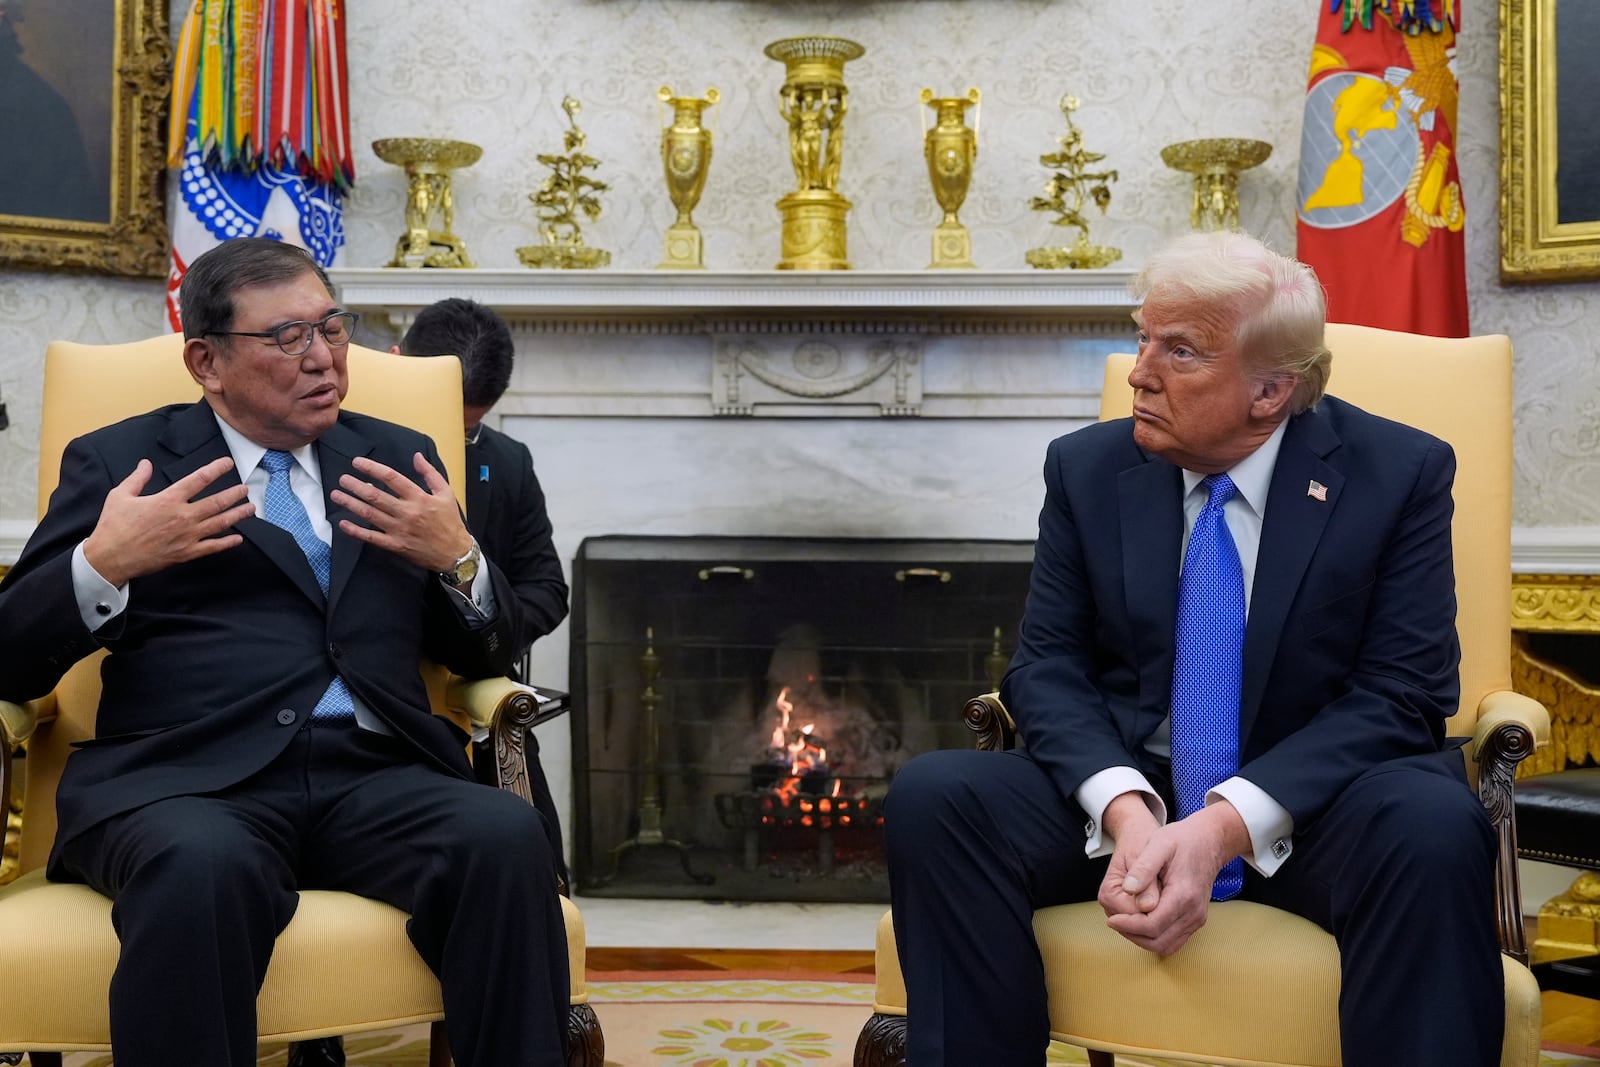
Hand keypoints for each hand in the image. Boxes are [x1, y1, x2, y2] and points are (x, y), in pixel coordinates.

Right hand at [82, 457, 252, 586]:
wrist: (109, 558)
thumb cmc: (113, 526)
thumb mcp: (120, 495)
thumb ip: (137, 478)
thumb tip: (145, 463)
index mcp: (167, 500)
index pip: (198, 479)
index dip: (216, 469)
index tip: (228, 463)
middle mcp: (182, 517)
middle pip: (216, 502)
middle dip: (234, 494)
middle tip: (246, 489)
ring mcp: (186, 536)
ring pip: (220, 523)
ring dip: (237, 515)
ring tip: (250, 508)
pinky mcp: (185, 553)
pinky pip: (212, 547)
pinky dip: (227, 543)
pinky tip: (238, 538)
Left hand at [331, 452, 470, 571]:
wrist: (455, 553)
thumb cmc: (450, 522)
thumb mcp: (446, 493)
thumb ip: (430, 474)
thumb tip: (416, 457)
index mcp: (419, 497)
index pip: (392, 478)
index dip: (372, 468)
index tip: (358, 463)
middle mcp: (407, 512)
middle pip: (376, 496)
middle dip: (355, 486)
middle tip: (342, 479)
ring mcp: (400, 530)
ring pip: (370, 514)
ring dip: (351, 503)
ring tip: (336, 495)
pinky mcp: (396, 545)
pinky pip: (372, 537)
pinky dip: (356, 531)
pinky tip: (343, 523)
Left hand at [1104, 803, 1247, 956]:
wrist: (1209, 841)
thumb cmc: (1183, 840)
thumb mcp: (1159, 844)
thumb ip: (1143, 868)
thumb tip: (1127, 889)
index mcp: (1184, 895)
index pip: (1152, 925)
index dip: (1128, 925)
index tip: (1111, 919)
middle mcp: (1194, 913)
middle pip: (1158, 941)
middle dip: (1132, 934)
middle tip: (1115, 921)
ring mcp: (1197, 919)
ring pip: (1165, 945)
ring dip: (1142, 939)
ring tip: (1125, 923)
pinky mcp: (1196, 920)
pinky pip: (1173, 940)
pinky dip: (1154, 938)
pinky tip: (1140, 923)